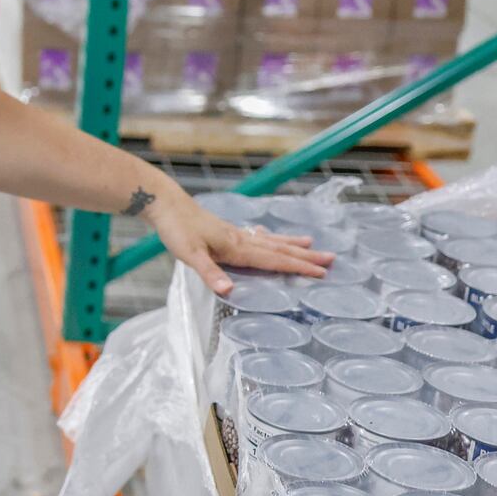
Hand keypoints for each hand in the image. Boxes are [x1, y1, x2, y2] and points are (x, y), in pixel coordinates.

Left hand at [147, 197, 333, 294]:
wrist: (165, 203)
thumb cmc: (176, 229)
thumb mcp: (189, 255)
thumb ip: (210, 273)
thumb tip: (228, 291)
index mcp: (237, 247)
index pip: (274, 260)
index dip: (298, 267)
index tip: (322, 272)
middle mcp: (241, 239)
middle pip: (279, 249)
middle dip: (305, 256)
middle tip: (331, 260)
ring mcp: (234, 233)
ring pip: (270, 241)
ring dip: (292, 245)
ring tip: (311, 243)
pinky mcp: (225, 231)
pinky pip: (256, 237)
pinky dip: (270, 239)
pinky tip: (269, 237)